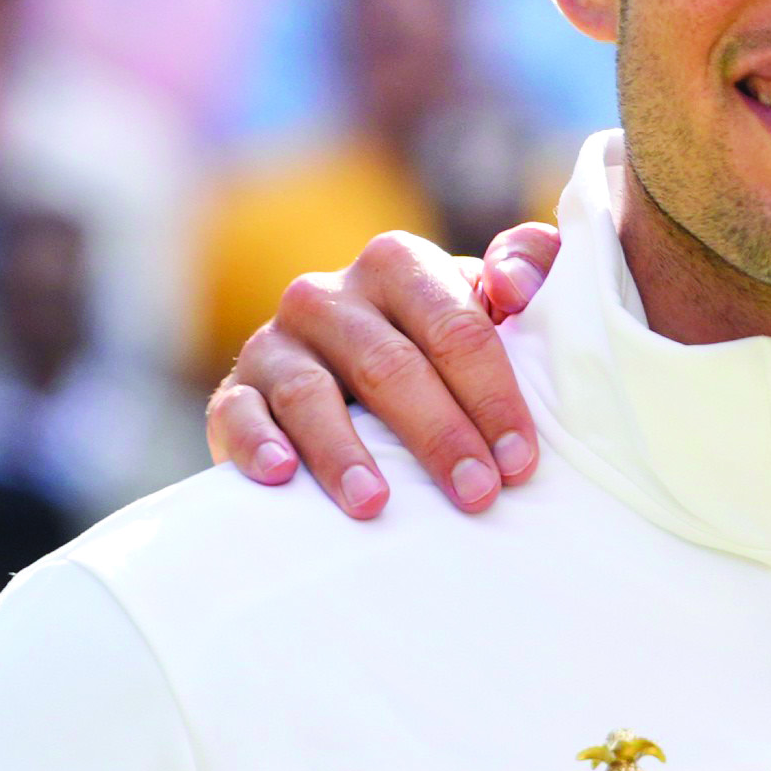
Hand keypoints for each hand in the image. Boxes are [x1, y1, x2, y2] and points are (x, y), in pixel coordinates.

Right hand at [207, 221, 564, 517]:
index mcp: (398, 265)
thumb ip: (532, 267)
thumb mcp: (495, 300)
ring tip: (376, 505)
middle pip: (388, 365)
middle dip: (438, 434)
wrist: (358, 380)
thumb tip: (513, 285)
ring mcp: (276, 342)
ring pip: (310, 394)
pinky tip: (283, 475)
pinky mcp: (239, 391)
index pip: (453, 327)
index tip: (521, 461)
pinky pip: (238, 414)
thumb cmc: (445, 347)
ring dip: (343, 452)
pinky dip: (258, 443)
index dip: (492, 394)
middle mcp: (329, 296)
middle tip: (477, 494)